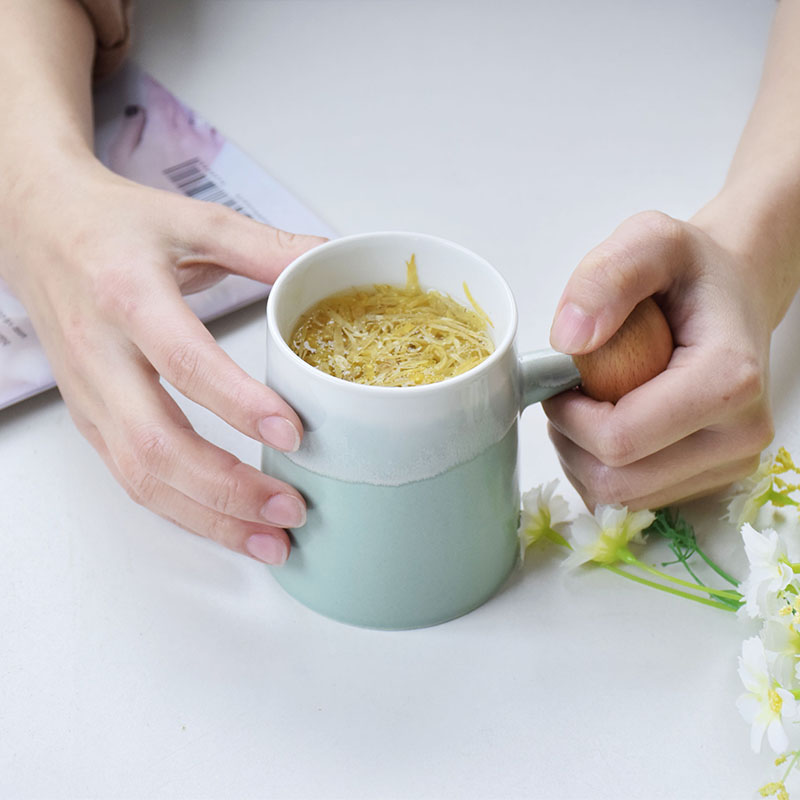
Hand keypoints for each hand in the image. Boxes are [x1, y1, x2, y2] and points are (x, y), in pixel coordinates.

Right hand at [2, 160, 325, 563]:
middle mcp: (100, 354)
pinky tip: (229, 524)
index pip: (183, 361)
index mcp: (127, 295)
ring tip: (271, 539)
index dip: (238, 404)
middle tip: (291, 507)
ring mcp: (89, 396)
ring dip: (209, 517)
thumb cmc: (112, 225)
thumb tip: (329, 259)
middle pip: (156, 443)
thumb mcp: (192, 220)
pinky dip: (184, 510)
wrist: (37, 229)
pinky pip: (133, 479)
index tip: (292, 433)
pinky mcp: (90, 419)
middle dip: (228, 487)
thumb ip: (263, 246)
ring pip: (140, 477)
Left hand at [542, 210, 775, 510]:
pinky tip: (606, 426)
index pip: (620, 440)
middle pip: (618, 482)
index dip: (569, 417)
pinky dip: (603, 469)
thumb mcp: (649, 240)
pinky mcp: (713, 479)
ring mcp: (731, 464)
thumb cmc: (690, 272)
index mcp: (729, 379)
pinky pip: (635, 500)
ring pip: (622, 499)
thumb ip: (607, 277)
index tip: (559, 381)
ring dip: (582, 458)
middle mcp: (741, 435)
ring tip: (588, 405)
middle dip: (571, 442)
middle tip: (568, 395)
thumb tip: (570, 340)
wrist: (733, 294)